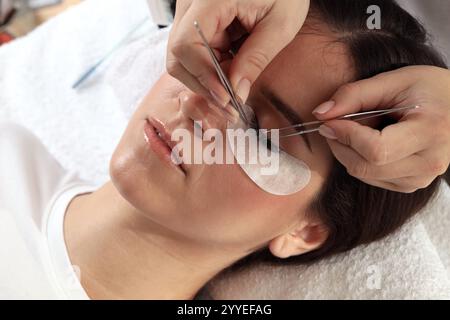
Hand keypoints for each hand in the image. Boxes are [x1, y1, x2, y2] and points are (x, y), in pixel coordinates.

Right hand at [166, 0, 309, 106]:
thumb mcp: (280, 24)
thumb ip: (256, 59)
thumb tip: (236, 92)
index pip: (186, 44)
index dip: (203, 76)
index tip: (226, 97)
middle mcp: (191, 4)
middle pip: (178, 55)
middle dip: (203, 84)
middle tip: (230, 104)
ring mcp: (191, 13)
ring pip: (184, 58)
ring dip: (207, 79)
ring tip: (235, 88)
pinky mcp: (197, 21)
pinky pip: (195, 52)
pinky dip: (211, 69)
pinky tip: (231, 72)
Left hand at [313, 66, 449, 192]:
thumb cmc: (429, 89)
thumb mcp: (394, 80)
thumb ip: (354, 94)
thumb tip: (320, 114)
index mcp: (430, 131)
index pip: (376, 150)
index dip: (346, 136)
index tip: (329, 121)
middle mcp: (429, 162)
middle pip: (365, 167)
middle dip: (340, 145)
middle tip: (334, 125)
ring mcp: (421, 178)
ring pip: (364, 175)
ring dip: (348, 152)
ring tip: (360, 129)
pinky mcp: (411, 185)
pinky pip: (371, 179)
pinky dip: (359, 160)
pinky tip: (369, 142)